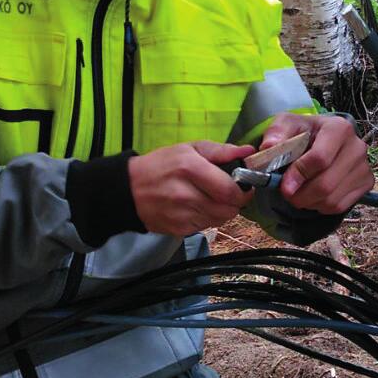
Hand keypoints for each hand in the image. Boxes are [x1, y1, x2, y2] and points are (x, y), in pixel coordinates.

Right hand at [128, 141, 254, 235]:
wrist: (129, 189)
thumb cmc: (161, 165)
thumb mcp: (189, 148)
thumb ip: (221, 151)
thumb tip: (248, 152)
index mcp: (190, 169)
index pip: (230, 190)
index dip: (243, 190)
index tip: (243, 184)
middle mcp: (186, 194)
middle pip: (229, 209)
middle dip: (235, 201)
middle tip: (228, 192)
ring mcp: (182, 215)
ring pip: (220, 219)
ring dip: (222, 210)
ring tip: (210, 198)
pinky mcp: (179, 230)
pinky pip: (207, 227)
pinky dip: (208, 218)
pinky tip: (197, 207)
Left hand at [258, 113, 372, 213]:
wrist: (321, 138)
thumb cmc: (303, 132)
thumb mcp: (286, 125)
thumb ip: (276, 133)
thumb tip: (269, 147)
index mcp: (338, 128)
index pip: (320, 159)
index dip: (299, 175)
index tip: (284, 185)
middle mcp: (356, 147)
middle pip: (326, 184)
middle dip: (301, 195)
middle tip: (288, 194)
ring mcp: (364, 167)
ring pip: (332, 199)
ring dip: (310, 202)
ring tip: (300, 193)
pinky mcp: (366, 183)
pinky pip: (340, 206)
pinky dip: (322, 206)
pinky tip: (314, 195)